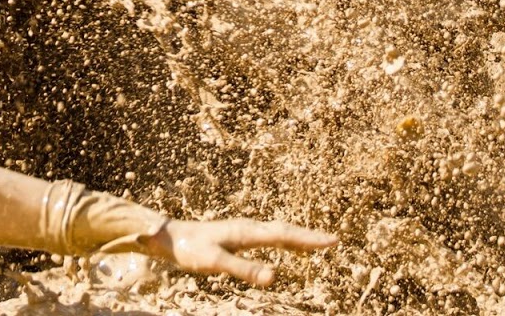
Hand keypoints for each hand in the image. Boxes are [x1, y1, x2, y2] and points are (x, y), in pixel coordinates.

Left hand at [146, 217, 336, 286]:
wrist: (170, 236)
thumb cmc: (190, 249)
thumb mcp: (216, 263)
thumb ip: (244, 270)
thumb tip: (273, 277)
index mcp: (247, 232)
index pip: (284, 235)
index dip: (309, 239)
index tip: (332, 240)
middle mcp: (248, 228)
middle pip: (285, 231)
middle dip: (310, 236)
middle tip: (334, 241)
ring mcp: (244, 231)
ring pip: (278, 232)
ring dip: (299, 237)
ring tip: (319, 242)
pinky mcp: (239, 236)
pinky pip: (269, 237)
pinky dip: (285, 240)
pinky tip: (288, 245)